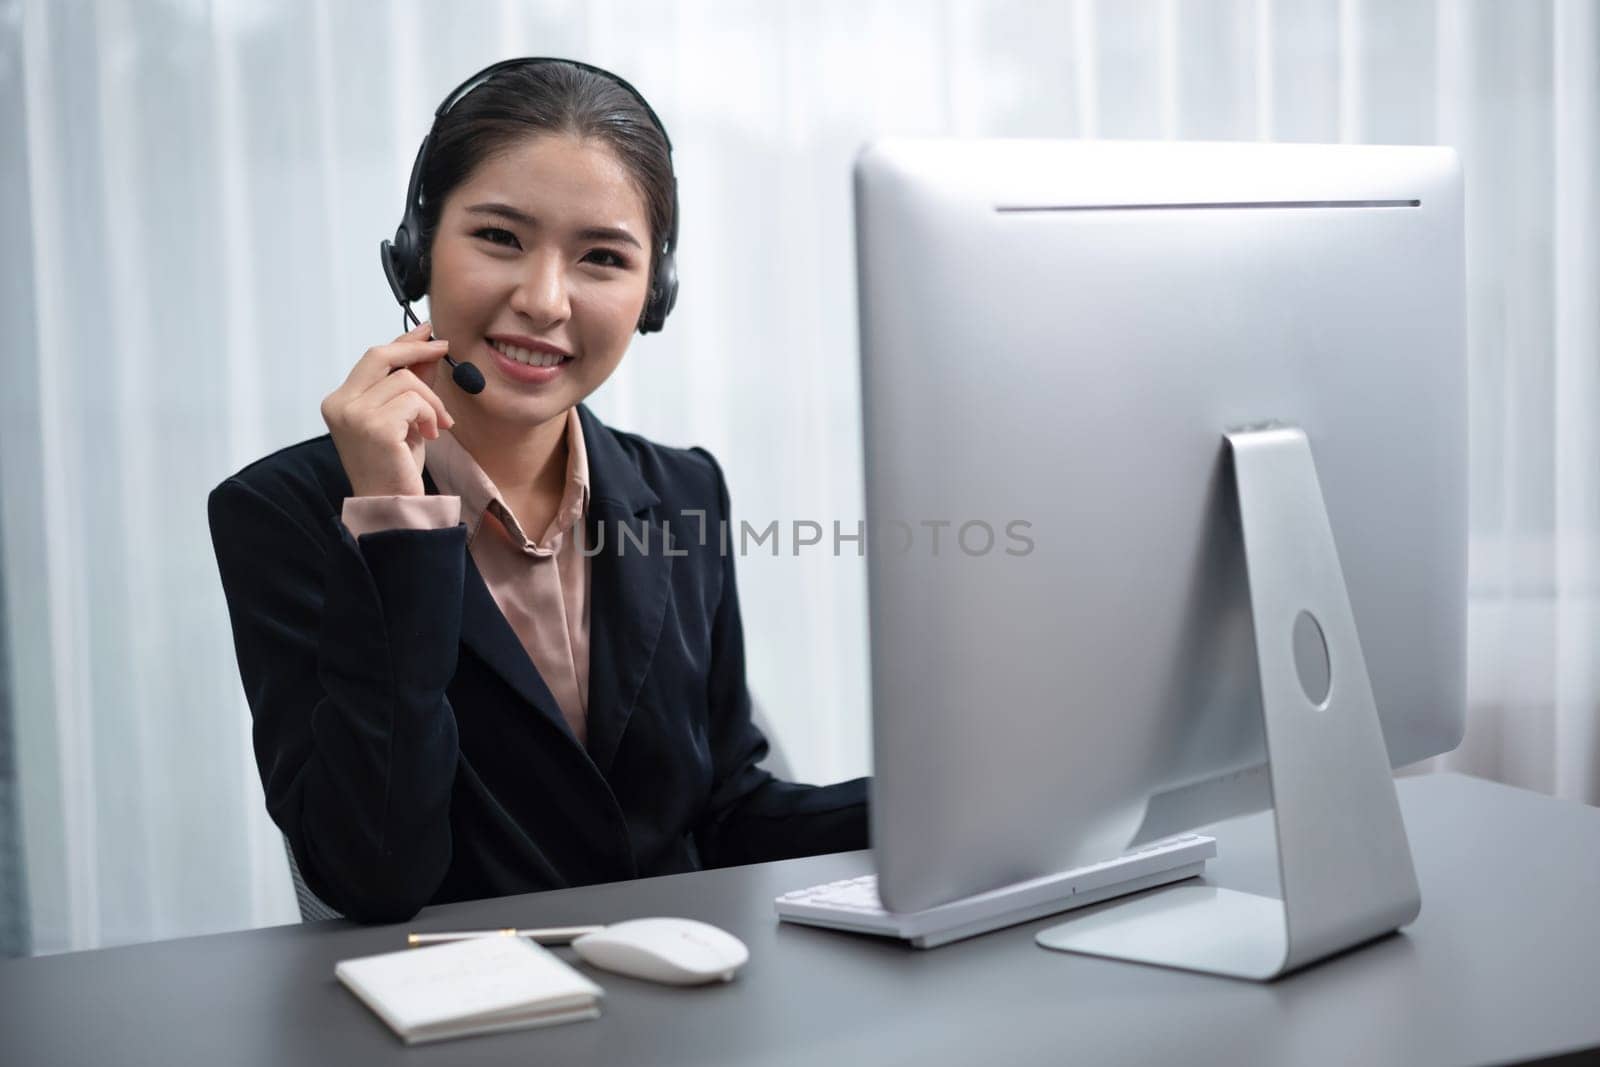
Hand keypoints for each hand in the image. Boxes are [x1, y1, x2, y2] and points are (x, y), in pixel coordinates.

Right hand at [321, 321, 455, 497]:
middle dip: (417, 349)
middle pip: (380, 355)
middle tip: (444, 349)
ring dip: (431, 400)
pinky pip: (414, 401)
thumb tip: (427, 348)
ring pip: (405, 380)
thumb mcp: (404, 417)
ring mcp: (354, 415)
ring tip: (437, 424)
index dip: (402, 343)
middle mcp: (340, 404)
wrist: (392, 504)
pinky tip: (430, 435)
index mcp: (340, 401)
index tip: (426, 332)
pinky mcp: (374, 426)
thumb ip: (411, 383)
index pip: (372, 359)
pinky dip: (430, 414)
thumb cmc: (394, 466)